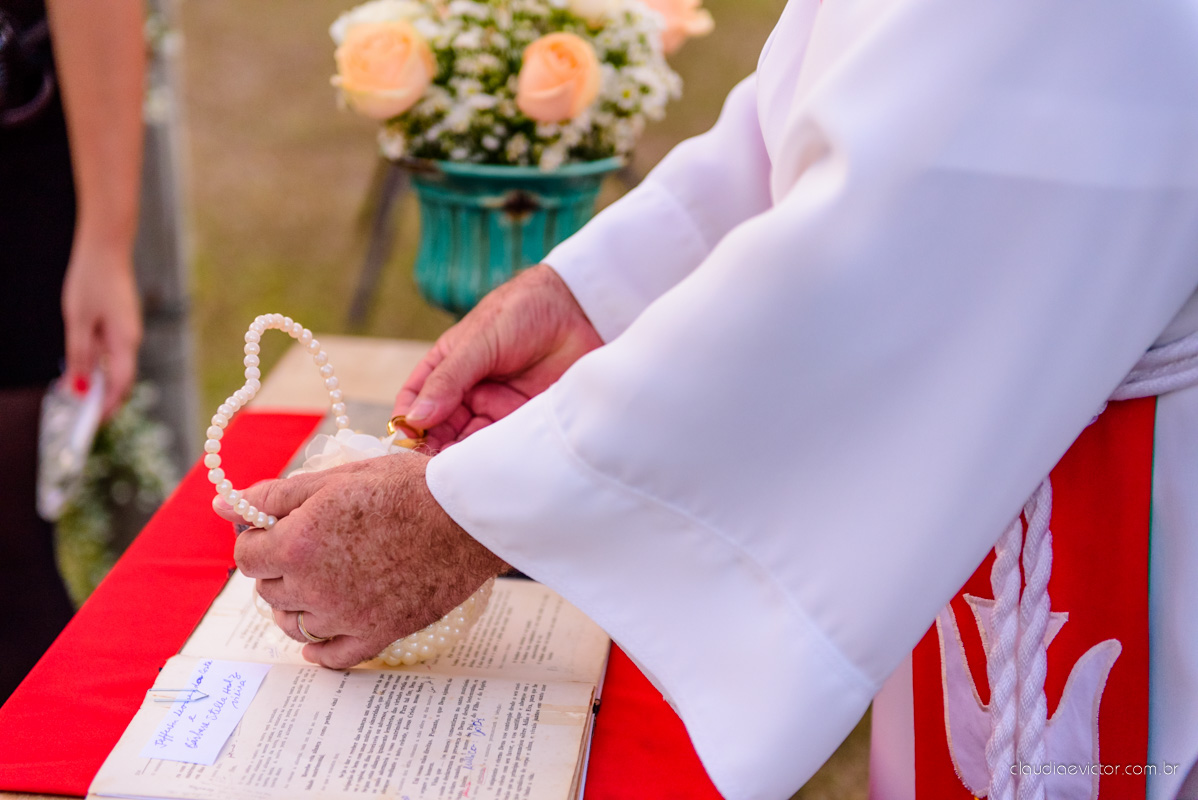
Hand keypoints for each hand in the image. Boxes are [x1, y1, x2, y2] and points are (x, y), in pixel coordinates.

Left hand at [60, 241, 141, 417]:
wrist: (107, 247)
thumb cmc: (91, 280)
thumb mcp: (77, 320)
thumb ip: (78, 355)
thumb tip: (76, 387)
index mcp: (125, 341)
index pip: (120, 385)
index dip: (107, 406)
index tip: (92, 423)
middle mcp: (132, 340)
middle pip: (121, 379)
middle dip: (102, 399)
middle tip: (80, 413)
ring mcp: (128, 332)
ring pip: (115, 366)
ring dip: (96, 382)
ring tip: (72, 392)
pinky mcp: (121, 324)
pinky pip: (112, 353)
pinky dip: (97, 365)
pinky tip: (79, 367)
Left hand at [217, 454, 507, 668]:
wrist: (468, 515)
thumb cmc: (407, 488)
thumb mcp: (336, 478)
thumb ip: (275, 496)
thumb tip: (222, 505)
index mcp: (296, 544)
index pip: (245, 556)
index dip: (258, 538)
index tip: (278, 528)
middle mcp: (313, 587)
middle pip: (268, 589)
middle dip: (280, 566)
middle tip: (312, 543)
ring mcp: (345, 616)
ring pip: (294, 622)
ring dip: (298, 602)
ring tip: (325, 577)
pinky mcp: (377, 634)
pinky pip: (332, 656)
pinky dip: (321, 647)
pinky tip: (323, 632)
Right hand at [396, 264, 601, 449]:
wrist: (578, 309)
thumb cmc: (521, 312)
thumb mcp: (478, 342)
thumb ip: (448, 380)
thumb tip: (415, 418)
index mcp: (448, 366)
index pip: (417, 400)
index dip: (408, 421)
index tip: (404, 442)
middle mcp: (468, 390)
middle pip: (441, 427)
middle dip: (433, 447)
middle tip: (431, 469)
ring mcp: (496, 405)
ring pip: (469, 440)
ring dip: (461, 457)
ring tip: (457, 473)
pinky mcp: (524, 418)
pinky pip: (501, 444)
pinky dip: (491, 458)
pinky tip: (486, 467)